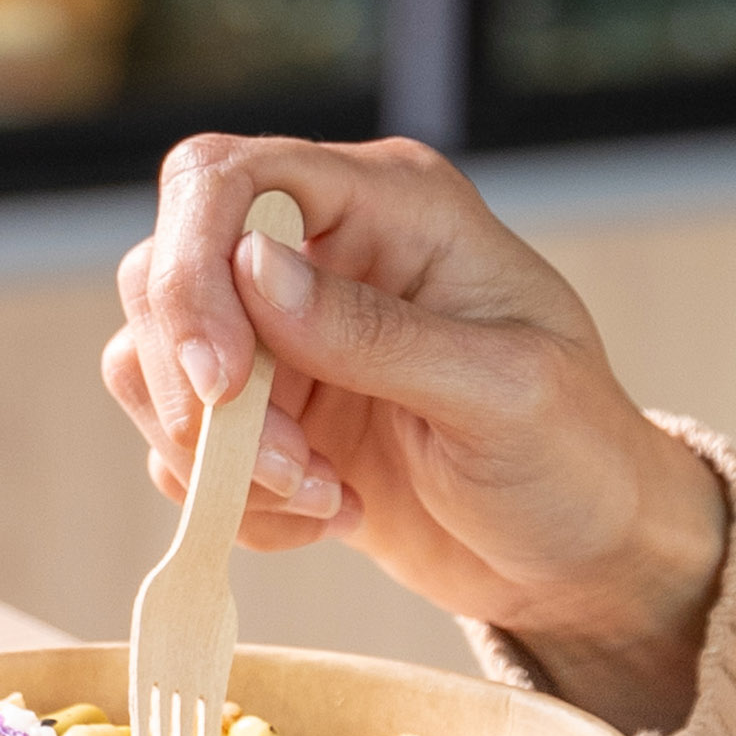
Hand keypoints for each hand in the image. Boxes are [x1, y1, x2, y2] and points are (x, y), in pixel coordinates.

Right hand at [102, 134, 728, 735]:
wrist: (582, 557)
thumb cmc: (574, 454)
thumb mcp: (502, 391)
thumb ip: (375, 331)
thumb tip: (252, 268)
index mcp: (390, 202)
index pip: (228, 178)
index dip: (193, 268)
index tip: (220, 381)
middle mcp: (321, 250)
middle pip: (164, 268)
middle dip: (202, 387)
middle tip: (291, 469)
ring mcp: (284, 334)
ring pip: (153, 360)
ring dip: (218, 454)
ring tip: (324, 499)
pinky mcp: (265, 413)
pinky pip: (180, 442)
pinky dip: (231, 499)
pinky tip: (325, 518)